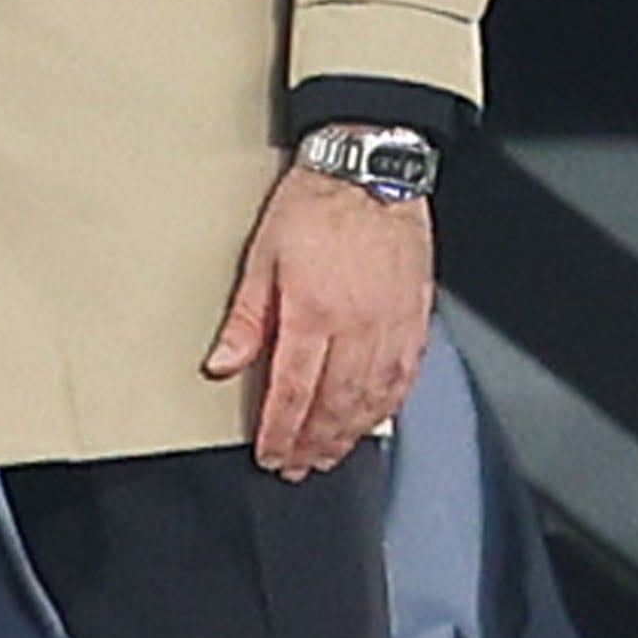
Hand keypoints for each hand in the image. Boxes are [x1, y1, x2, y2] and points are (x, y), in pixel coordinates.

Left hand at [204, 170, 430, 476]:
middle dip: (312, 445)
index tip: (270, 454)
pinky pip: (404, 379)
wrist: (369, 170)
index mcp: (314, 312)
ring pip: (372, 401)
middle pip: (334, 407)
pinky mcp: (415, 320)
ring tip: (328, 456)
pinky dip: (386, 409)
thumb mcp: (262, 255)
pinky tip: (372, 421)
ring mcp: (390, 326)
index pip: (293, 392)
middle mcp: (357, 327)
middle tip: (296, 467)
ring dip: (347, 436)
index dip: (280, 432)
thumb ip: (246, 318)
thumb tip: (222, 363)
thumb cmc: (316, 205)